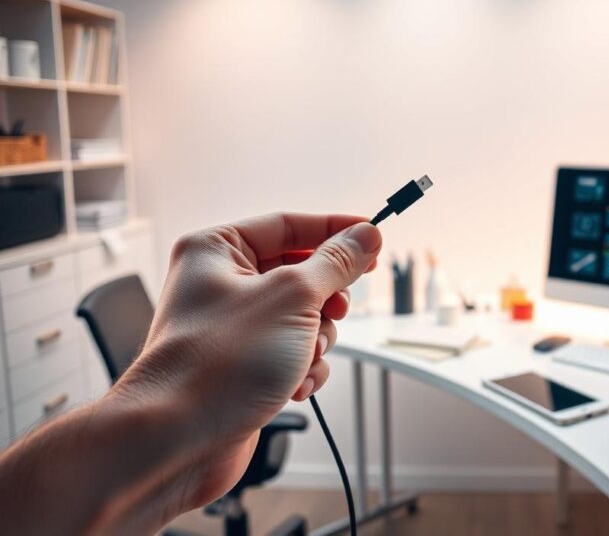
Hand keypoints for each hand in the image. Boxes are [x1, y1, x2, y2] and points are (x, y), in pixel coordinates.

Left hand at [115, 213, 381, 508]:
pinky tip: (295, 385)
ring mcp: (231, 327)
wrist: (178, 440)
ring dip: (316, 340)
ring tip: (303, 359)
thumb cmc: (217, 363)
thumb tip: (364, 236)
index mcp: (217, 250)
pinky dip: (304, 368)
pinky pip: (292, 352)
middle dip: (325, 301)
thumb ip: (336, 263)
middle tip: (334, 311)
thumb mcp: (292, 298)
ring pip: (302, 316)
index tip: (372, 239)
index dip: (335, 232)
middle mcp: (219, 283)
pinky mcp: (242, 364)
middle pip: (301, 273)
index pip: (289, 225)